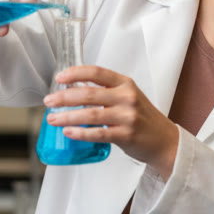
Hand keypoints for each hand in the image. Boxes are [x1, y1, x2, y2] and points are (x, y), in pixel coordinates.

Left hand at [43, 65, 178, 175]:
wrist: (164, 140)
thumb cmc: (143, 118)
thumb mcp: (128, 97)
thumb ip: (106, 92)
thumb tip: (73, 90)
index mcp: (125, 84)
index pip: (97, 72)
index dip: (75, 73)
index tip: (60, 78)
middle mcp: (127, 97)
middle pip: (89, 93)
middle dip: (64, 97)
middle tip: (49, 101)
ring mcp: (127, 116)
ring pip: (90, 114)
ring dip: (67, 117)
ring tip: (52, 119)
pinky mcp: (126, 135)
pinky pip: (98, 133)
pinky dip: (80, 133)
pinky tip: (68, 133)